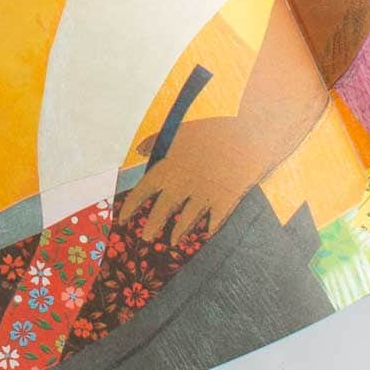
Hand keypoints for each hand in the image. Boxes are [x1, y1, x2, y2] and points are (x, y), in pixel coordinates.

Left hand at [119, 116, 268, 246]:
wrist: (247, 130)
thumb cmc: (211, 128)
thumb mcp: (180, 131)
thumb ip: (156, 140)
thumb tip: (138, 149)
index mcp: (168, 167)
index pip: (142, 191)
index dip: (130, 207)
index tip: (122, 219)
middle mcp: (182, 184)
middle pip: (161, 211)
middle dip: (151, 226)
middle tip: (145, 237)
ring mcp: (204, 195)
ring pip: (186, 220)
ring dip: (178, 231)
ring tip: (172, 240)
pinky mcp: (225, 201)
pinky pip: (215, 221)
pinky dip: (210, 227)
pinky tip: (207, 232)